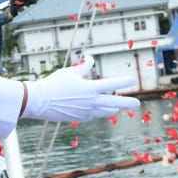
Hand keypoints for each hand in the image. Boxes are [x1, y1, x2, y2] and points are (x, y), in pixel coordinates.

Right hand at [22, 59, 139, 121]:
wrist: (40, 102)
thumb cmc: (54, 83)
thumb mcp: (70, 72)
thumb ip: (84, 67)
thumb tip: (90, 58)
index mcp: (89, 88)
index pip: (111, 84)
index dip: (123, 81)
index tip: (133, 80)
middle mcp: (90, 102)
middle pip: (113, 103)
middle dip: (127, 103)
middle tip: (137, 104)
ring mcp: (85, 112)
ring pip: (104, 112)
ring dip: (111, 109)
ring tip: (116, 108)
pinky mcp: (79, 119)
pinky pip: (91, 115)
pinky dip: (93, 111)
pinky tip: (92, 109)